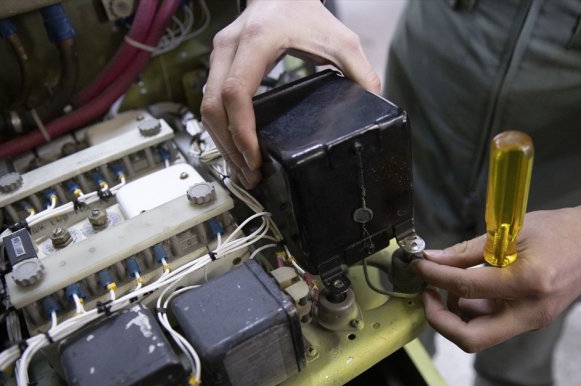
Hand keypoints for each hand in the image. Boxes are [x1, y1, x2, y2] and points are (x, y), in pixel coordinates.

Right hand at [201, 0, 380, 187]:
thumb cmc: (305, 11)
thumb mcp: (341, 41)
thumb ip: (360, 73)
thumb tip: (374, 105)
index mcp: (257, 41)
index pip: (236, 93)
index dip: (242, 131)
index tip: (254, 157)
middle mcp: (230, 47)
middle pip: (212, 106)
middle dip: (228, 147)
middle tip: (248, 174)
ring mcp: (219, 55)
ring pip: (206, 107)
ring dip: (221, 142)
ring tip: (242, 169)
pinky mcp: (218, 63)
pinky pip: (210, 102)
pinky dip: (221, 129)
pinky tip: (235, 149)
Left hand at [411, 202, 580, 351]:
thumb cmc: (561, 229)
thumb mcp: (512, 230)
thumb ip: (468, 250)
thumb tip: (432, 260)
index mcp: (529, 282)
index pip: (467, 288)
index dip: (435, 277)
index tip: (419, 266)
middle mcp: (532, 311)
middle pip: (472, 339)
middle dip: (440, 320)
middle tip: (426, 293)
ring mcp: (533, 321)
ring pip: (480, 335)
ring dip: (454, 315)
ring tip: (447, 284)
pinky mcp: (532, 321)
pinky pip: (492, 325)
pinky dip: (472, 311)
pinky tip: (467, 288)